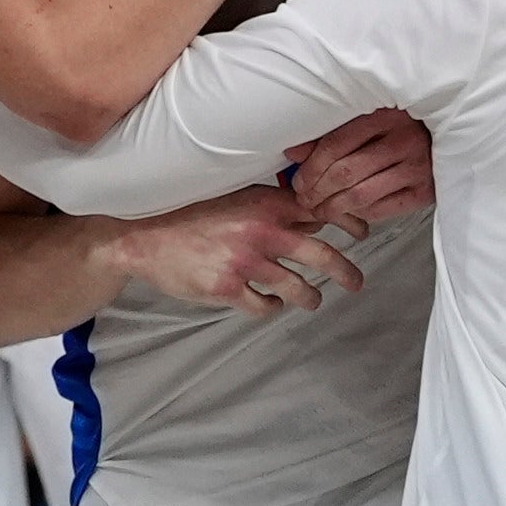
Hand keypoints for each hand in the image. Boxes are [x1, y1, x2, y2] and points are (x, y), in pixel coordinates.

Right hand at [118, 192, 366, 314]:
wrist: (144, 236)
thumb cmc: (191, 213)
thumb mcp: (235, 196)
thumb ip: (273, 207)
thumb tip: (314, 214)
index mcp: (266, 203)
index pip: (322, 211)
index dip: (349, 223)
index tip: (361, 234)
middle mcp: (261, 231)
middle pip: (322, 255)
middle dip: (346, 272)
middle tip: (356, 282)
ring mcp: (244, 262)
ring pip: (298, 288)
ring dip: (310, 298)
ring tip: (312, 300)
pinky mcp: (227, 288)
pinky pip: (265, 306)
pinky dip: (273, 308)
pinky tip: (271, 304)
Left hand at [286, 107, 437, 230]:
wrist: (454, 134)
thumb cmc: (404, 126)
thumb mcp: (369, 119)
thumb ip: (331, 134)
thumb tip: (292, 154)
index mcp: (384, 115)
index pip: (335, 145)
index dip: (310, 168)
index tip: (298, 183)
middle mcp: (403, 140)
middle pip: (345, 172)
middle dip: (317, 192)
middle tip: (305, 201)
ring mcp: (417, 167)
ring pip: (361, 195)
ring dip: (333, 208)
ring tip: (320, 211)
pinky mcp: (425, 191)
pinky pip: (382, 210)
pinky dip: (359, 215)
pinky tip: (347, 213)